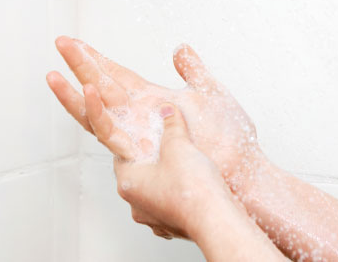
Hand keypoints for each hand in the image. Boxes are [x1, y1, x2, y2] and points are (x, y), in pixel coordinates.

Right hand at [47, 37, 264, 189]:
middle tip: (60, 42)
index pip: (117, 74)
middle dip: (80, 64)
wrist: (242, 171)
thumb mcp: (210, 92)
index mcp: (152, 100)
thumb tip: (180, 49)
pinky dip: (99, 111)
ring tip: (56, 73)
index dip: (97, 57)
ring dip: (75, 91)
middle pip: (101, 86)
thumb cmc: (231, 139)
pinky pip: (112, 131)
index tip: (77, 41)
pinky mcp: (141, 151)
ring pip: (96, 111)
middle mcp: (139, 118)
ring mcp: (137, 135)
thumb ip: (192, 70)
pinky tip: (90, 91)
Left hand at [79, 84, 235, 240]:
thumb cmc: (191, 188)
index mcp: (128, 183)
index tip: (147, 134)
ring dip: (165, 178)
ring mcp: (153, 219)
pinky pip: (170, 205)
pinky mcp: (171, 226)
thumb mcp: (178, 144)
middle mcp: (135, 204)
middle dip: (152, 159)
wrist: (215, 220)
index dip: (135, 142)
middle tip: (166, 145)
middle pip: (138, 173)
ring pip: (154, 191)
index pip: (121, 156)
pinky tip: (192, 184)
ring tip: (182, 165)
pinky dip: (178, 194)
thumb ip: (170, 124)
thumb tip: (167, 110)